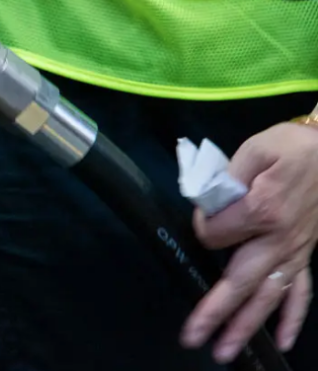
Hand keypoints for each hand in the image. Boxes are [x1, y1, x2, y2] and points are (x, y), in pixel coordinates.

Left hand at [181, 122, 317, 362]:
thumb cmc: (291, 147)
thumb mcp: (255, 150)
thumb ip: (226, 176)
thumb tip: (208, 204)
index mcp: (262, 210)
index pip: (215, 233)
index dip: (202, 225)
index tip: (203, 211)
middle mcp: (279, 240)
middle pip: (241, 282)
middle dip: (216, 313)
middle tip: (192, 339)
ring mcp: (295, 251)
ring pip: (269, 297)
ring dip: (247, 326)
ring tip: (226, 352)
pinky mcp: (305, 254)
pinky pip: (301, 292)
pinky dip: (293, 318)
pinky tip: (284, 341)